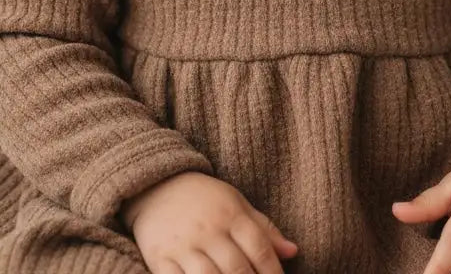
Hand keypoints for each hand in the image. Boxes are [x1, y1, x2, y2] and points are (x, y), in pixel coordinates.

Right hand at [119, 170, 298, 272]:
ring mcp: (183, 245)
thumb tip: (293, 252)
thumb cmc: (204, 199)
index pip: (259, 248)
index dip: (273, 273)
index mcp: (230, 214)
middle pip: (237, 268)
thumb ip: (264, 229)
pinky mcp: (160, 258)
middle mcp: (208, 230)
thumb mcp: (236, 203)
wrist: (157, 185)